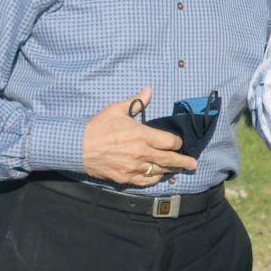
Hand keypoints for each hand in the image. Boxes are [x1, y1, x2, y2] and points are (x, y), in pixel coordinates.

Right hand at [83, 87, 197, 186]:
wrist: (77, 147)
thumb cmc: (98, 127)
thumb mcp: (117, 109)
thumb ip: (137, 101)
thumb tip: (150, 89)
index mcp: (141, 135)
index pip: (169, 141)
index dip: (177, 142)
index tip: (178, 143)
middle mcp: (141, 152)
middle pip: (169, 159)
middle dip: (184, 161)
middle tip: (193, 164)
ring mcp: (133, 167)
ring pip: (159, 171)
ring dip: (171, 170)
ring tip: (180, 169)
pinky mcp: (125, 177)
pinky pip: (145, 181)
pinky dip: (154, 179)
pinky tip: (159, 176)